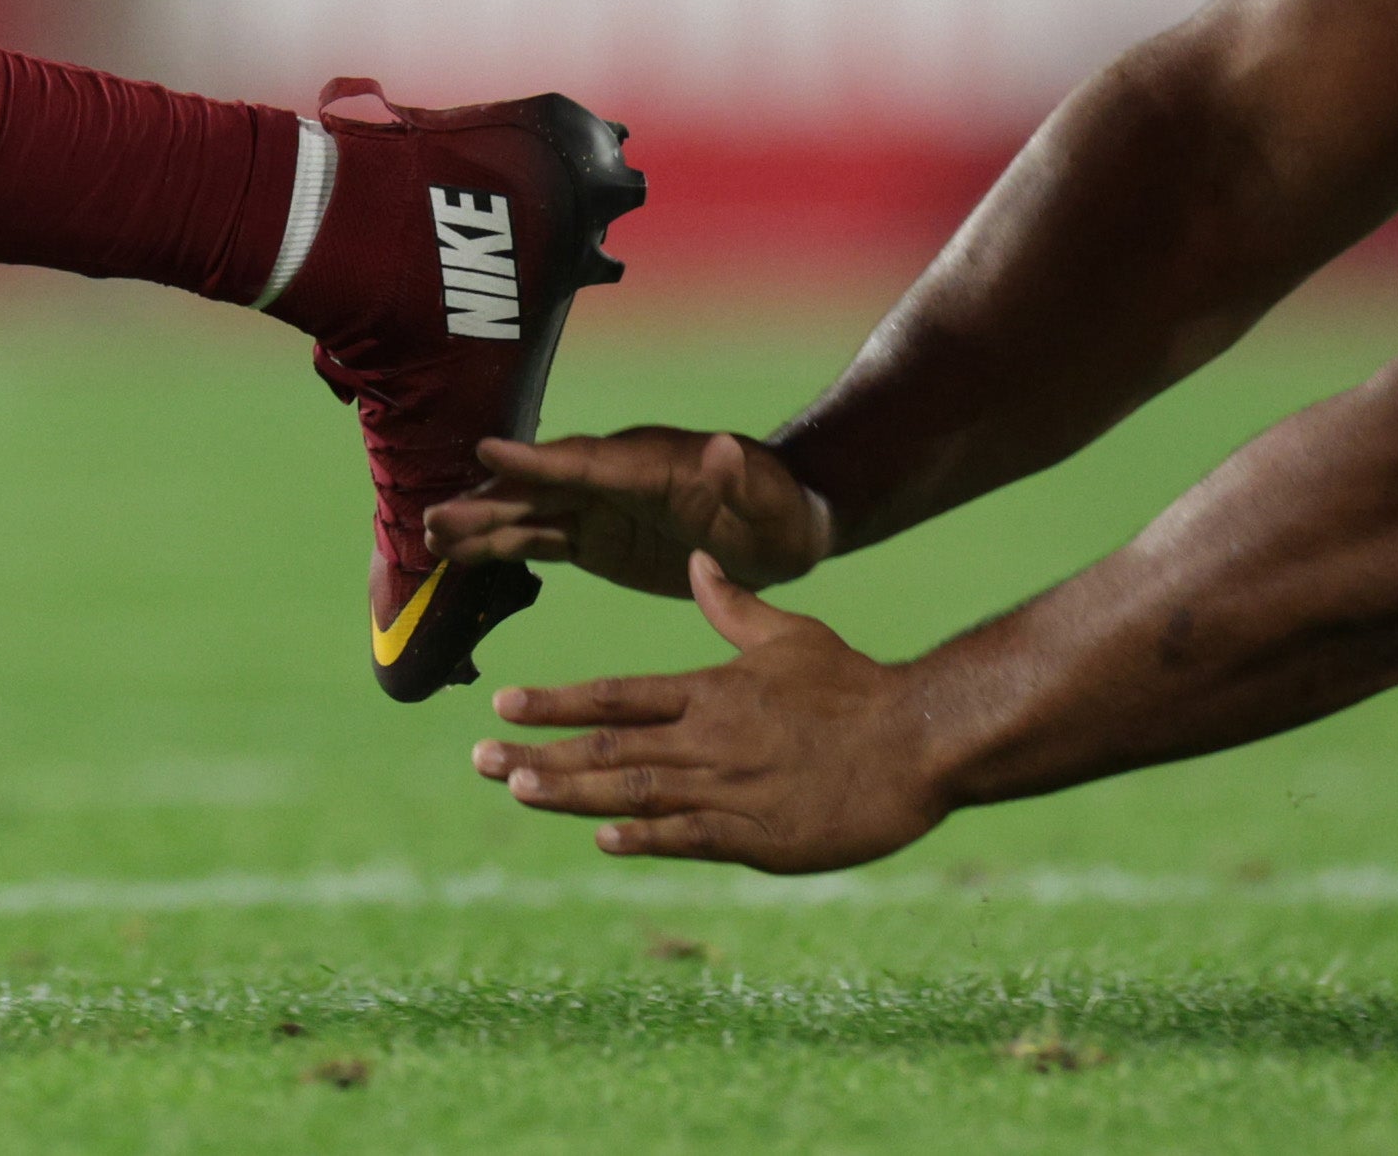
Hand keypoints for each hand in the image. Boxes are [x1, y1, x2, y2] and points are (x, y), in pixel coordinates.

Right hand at [433, 424, 835, 601]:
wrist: (780, 528)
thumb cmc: (781, 510)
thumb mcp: (771, 499)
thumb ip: (743, 478)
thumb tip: (722, 446)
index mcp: (650, 463)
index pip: (586, 460)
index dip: (537, 458)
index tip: (486, 451)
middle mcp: (612, 478)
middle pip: (541, 487)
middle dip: (489, 499)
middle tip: (433, 515)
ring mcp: (599, 508)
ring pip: (530, 515)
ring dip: (481, 525)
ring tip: (428, 537)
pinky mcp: (596, 539)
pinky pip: (539, 541)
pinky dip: (498, 547)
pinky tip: (457, 556)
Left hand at [470, 554, 949, 871]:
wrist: (918, 741)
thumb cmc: (855, 685)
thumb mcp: (790, 633)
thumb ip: (733, 606)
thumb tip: (696, 558)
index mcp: (711, 691)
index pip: (617, 696)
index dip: (557, 701)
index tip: (504, 705)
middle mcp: (709, 739)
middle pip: (608, 747)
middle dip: (539, 755)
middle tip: (479, 761)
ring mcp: (732, 789)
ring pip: (635, 792)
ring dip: (572, 794)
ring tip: (517, 791)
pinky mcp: (761, 835)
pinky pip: (691, 837)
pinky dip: (645, 838)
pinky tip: (603, 839)